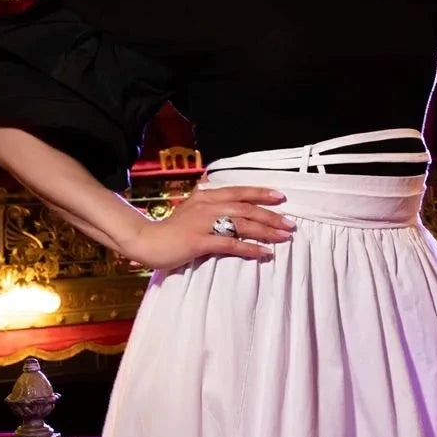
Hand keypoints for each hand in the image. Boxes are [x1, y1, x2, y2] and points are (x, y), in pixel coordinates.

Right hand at [123, 184, 294, 270]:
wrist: (147, 241)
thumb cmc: (171, 228)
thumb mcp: (190, 206)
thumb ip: (205, 198)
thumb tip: (212, 183)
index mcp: (207, 197)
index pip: (239, 192)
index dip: (261, 193)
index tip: (281, 197)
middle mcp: (208, 206)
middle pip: (246, 208)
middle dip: (271, 215)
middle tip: (290, 223)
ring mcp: (204, 224)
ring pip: (242, 224)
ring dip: (266, 230)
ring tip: (284, 236)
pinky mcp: (200, 242)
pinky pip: (230, 244)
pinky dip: (250, 248)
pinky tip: (264, 253)